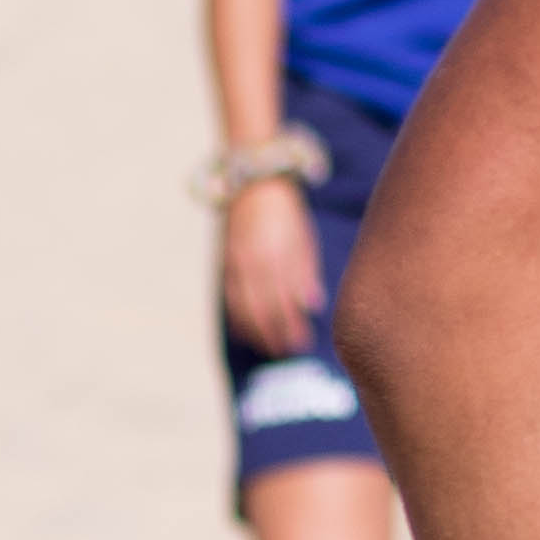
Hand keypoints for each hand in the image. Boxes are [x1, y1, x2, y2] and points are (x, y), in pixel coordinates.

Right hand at [220, 176, 324, 353]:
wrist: (253, 186)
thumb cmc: (287, 215)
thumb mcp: (304, 238)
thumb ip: (306, 272)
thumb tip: (313, 306)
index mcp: (277, 255)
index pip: (285, 299)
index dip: (292, 324)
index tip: (304, 343)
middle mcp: (254, 262)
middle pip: (264, 308)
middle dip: (276, 334)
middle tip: (288, 352)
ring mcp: (236, 264)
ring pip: (244, 307)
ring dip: (257, 332)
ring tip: (270, 349)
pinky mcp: (226, 265)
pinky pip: (230, 298)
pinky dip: (238, 318)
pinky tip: (247, 333)